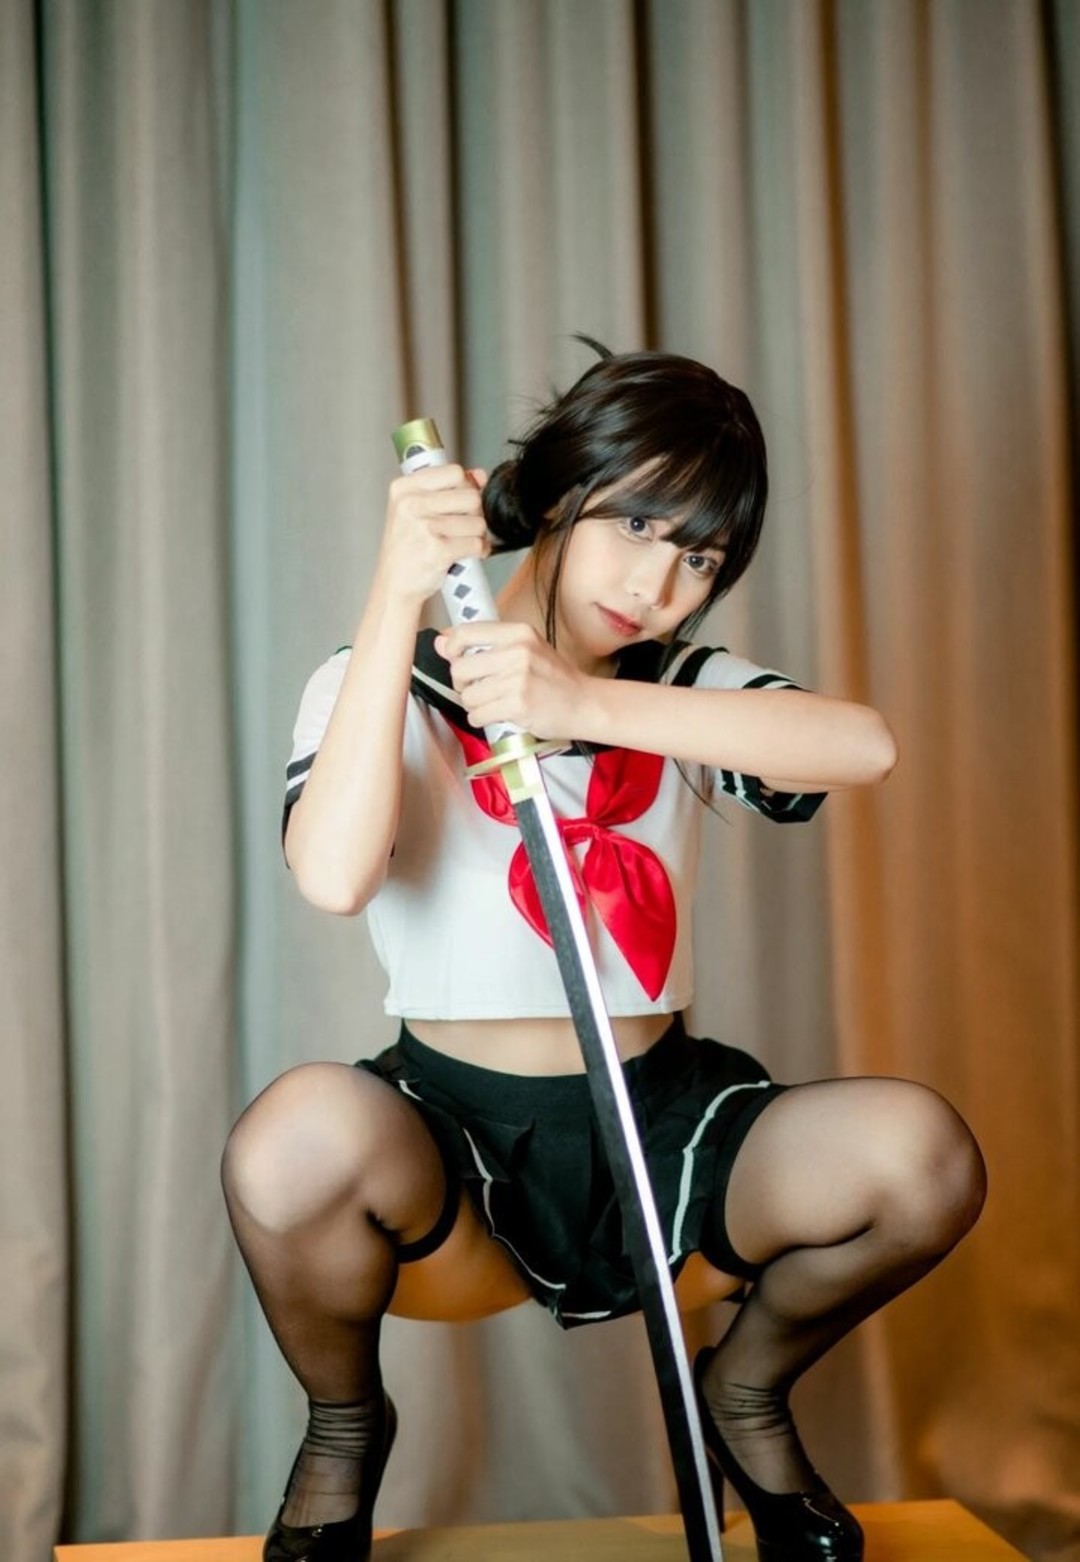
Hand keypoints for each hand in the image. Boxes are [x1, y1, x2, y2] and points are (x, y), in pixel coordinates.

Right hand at [375, 464, 489, 606]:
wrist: (394, 585)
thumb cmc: (407, 547)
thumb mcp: (416, 509)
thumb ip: (448, 487)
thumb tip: (480, 475)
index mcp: (404, 488)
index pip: (454, 472)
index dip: (465, 488)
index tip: (458, 503)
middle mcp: (410, 504)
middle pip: (471, 496)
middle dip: (474, 514)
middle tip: (461, 527)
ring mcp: (424, 528)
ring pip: (478, 522)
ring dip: (476, 535)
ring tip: (460, 542)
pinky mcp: (438, 551)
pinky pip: (476, 544)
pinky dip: (478, 551)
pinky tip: (464, 554)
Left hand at [435, 621, 588, 737]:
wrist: (584, 703)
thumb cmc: (553, 677)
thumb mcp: (525, 649)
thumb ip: (485, 644)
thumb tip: (440, 641)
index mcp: (518, 632)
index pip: (465, 633)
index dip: (452, 649)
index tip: (456, 659)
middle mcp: (517, 652)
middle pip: (460, 668)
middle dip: (463, 684)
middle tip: (478, 689)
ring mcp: (518, 679)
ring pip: (467, 695)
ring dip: (474, 705)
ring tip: (493, 703)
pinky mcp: (518, 705)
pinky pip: (478, 715)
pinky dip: (482, 719)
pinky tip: (498, 715)